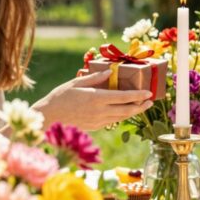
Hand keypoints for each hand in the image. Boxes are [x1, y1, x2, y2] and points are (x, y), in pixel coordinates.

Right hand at [34, 70, 153, 130]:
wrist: (49, 117)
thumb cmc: (60, 97)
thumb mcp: (76, 83)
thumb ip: (95, 78)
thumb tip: (110, 72)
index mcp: (97, 98)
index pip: (123, 97)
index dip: (138, 95)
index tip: (149, 93)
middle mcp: (100, 111)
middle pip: (126, 110)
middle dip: (140, 106)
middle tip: (150, 101)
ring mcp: (98, 121)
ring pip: (121, 117)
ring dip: (133, 112)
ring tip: (141, 107)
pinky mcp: (95, 127)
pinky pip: (112, 121)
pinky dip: (121, 116)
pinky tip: (124, 111)